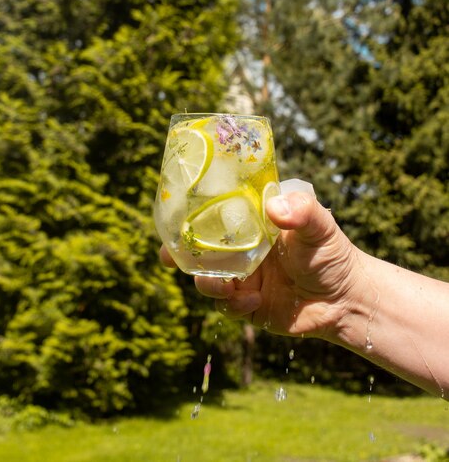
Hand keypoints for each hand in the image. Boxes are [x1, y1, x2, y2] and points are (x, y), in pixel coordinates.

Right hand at [160, 192, 360, 341]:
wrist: (347, 300)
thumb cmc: (332, 254)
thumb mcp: (320, 226)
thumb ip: (302, 210)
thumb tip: (276, 208)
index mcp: (252, 226)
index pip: (215, 216)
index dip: (190, 217)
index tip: (173, 218)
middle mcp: (242, 251)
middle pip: (201, 250)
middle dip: (180, 254)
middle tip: (168, 256)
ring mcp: (243, 279)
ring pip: (208, 280)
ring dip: (207, 282)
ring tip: (221, 285)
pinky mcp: (248, 306)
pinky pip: (227, 307)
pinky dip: (233, 304)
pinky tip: (254, 301)